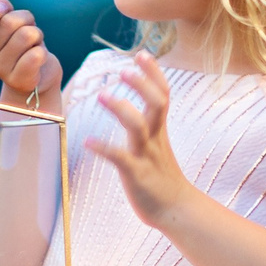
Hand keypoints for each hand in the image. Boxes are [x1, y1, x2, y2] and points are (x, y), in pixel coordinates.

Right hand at [0, 0, 60, 107]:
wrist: (38, 74)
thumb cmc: (23, 44)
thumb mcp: (12, 25)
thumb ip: (3, 11)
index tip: (4, 7)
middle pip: (9, 23)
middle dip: (26, 18)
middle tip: (29, 28)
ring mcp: (1, 71)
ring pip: (26, 35)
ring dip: (37, 34)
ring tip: (34, 44)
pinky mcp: (19, 81)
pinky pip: (35, 55)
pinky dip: (42, 51)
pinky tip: (39, 58)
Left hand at [86, 51, 201, 228]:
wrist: (177, 211)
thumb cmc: (163, 178)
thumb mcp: (158, 146)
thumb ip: (149, 127)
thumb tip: (136, 112)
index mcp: (159, 130)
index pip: (162, 94)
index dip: (153, 73)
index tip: (142, 54)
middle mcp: (155, 138)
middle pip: (156, 103)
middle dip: (142, 84)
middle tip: (124, 70)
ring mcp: (147, 156)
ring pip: (138, 126)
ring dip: (121, 109)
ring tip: (102, 96)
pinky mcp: (137, 175)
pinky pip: (121, 158)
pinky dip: (104, 148)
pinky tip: (88, 141)